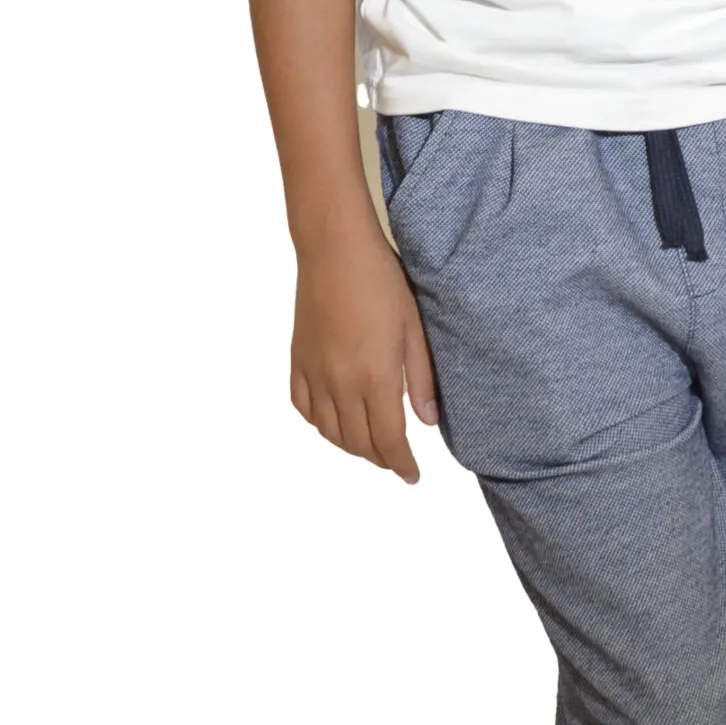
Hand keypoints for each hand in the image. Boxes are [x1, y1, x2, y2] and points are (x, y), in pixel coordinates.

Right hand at [290, 226, 441, 484]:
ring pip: (328, 431)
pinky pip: (303, 407)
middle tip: (395, 461)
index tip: (412, 476)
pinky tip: (333, 421)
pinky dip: (319, 424)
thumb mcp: (413, 328)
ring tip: (369, 446)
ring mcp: (314, 373)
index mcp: (374, 377)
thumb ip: (420, 378)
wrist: (334, 248)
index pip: (388, 440)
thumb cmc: (380, 281)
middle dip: (379, 459)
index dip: (401, 464)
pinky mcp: (297, 360)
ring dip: (350, 447)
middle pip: (358, 442)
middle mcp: (340, 383)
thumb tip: (428, 422)